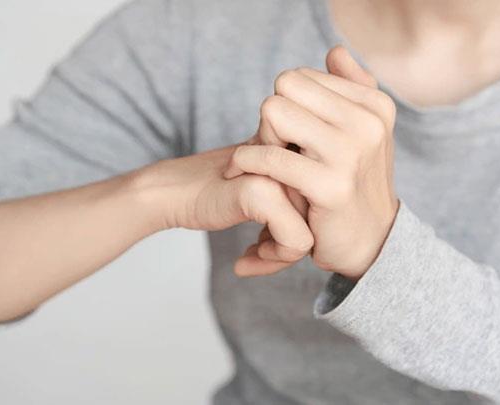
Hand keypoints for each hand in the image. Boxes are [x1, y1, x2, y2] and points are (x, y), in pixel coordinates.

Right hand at [136, 145, 312, 269]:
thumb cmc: (217, 195)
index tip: (272, 241)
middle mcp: (293, 155)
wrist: (171, 191)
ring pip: (313, 230)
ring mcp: (279, 171)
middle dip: (292, 244)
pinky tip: (244, 260)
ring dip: (281, 255)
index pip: (327, 199)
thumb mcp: (265, 195)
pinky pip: (295, 242)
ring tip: (252, 253)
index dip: (306, 226)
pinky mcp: (262, 191)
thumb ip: (297, 204)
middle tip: (259, 252)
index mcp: (298, 150)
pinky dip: (273, 259)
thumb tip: (326, 241)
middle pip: (322, 215)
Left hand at [225, 46, 399, 279]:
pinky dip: (246, 162)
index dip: (285, 104)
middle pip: (285, 87)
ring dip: (260, 137)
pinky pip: (269, 156)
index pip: (300, 78)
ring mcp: (351, 153)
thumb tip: (335, 51)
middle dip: (270, 116)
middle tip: (272, 147)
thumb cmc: (356, 183)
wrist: (371, 241)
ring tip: (266, 162)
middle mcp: (368, 122)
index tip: (286, 134)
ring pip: (274, 111)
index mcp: (374, 104)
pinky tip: (244, 174)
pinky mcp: (330, 186)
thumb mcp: (364, 132)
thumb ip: (350, 88)